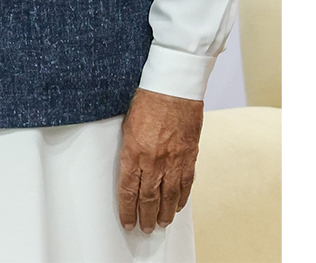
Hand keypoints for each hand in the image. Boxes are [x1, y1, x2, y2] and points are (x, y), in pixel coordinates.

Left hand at [117, 87, 203, 233]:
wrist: (173, 88)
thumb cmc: (147, 100)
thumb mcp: (127, 125)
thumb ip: (129, 149)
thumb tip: (129, 167)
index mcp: (133, 153)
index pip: (128, 190)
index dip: (127, 210)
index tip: (127, 221)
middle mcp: (153, 161)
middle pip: (148, 198)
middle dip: (145, 216)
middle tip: (144, 228)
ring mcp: (173, 160)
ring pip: (168, 195)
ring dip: (163, 213)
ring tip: (160, 223)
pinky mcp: (189, 156)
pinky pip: (185, 183)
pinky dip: (181, 198)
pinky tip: (177, 206)